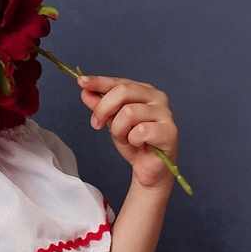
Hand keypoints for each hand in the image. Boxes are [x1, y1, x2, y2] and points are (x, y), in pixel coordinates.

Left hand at [78, 75, 179, 189]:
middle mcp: (157, 98)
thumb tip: (85, 92)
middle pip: (123, 92)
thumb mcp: (111, 122)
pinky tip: (139, 144)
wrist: (148, 169)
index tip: (82, 82)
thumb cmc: (134, 143)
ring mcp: (165, 114)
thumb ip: (101, 106)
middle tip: (97, 124)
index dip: (99, 82)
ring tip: (126, 138)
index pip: (119, 82)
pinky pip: (140, 131)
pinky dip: (133, 141)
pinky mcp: (169, 131)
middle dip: (103, 109)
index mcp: (145, 91)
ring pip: (128, 112)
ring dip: (119, 130)